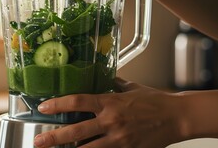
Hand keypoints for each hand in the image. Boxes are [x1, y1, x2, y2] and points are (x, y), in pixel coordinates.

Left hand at [33, 78, 184, 147]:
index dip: (58, 104)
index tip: (43, 107)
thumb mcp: (130, 87)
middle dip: (54, 137)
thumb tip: (100, 77)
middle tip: (39, 141)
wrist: (178, 117)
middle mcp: (111, 121)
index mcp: (110, 102)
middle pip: (76, 131)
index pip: (78, 101)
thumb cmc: (155, 100)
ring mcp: (119, 139)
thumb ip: (112, 83)